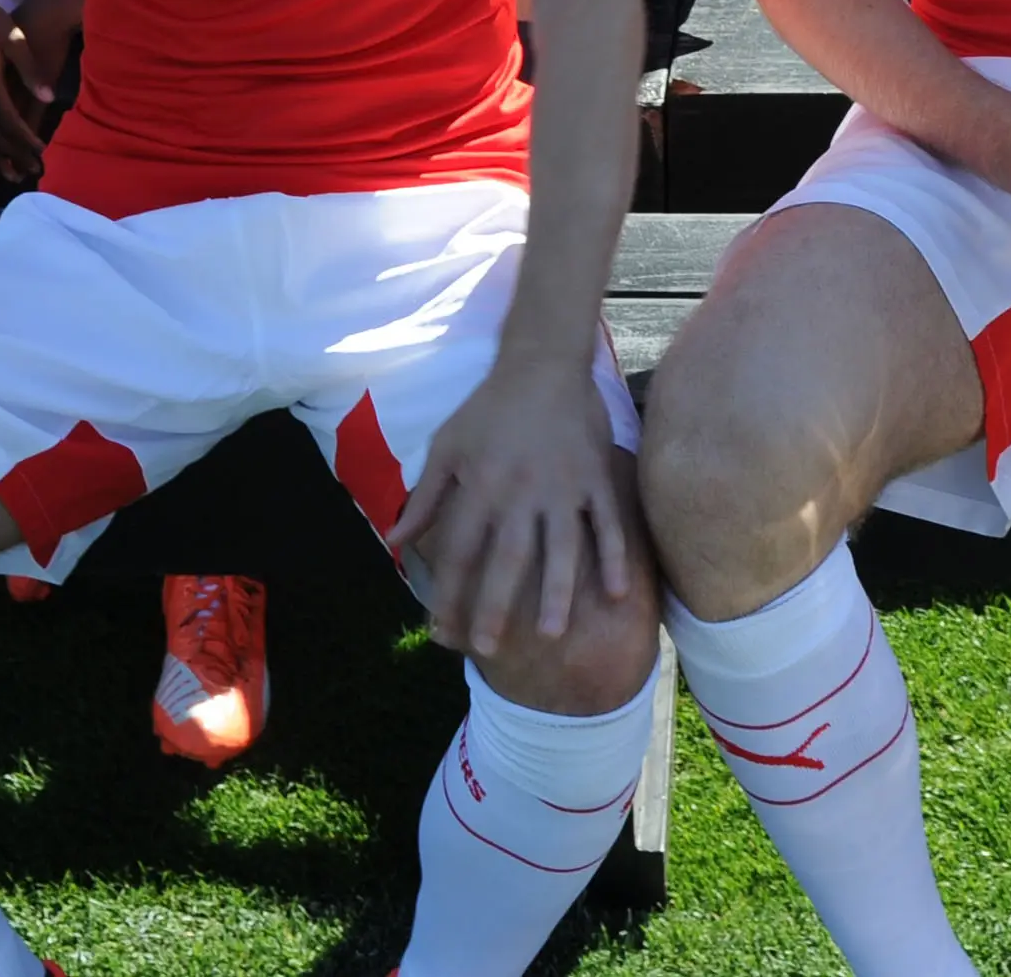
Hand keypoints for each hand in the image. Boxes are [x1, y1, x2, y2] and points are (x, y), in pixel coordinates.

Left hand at [388, 355, 632, 656]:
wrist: (542, 363)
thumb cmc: (488, 409)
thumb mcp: (446, 446)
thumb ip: (424, 498)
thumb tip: (393, 543)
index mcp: (481, 485)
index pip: (461, 550)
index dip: (449, 593)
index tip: (443, 632)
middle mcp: (521, 492)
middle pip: (509, 557)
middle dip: (497, 604)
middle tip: (489, 647)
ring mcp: (563, 487)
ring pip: (561, 547)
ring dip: (556, 591)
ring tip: (550, 633)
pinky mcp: (595, 478)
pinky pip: (607, 523)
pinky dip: (614, 556)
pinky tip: (617, 594)